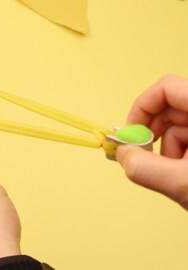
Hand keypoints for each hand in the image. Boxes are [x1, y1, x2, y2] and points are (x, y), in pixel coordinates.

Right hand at [116, 75, 187, 209]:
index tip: (130, 134)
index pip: (167, 88)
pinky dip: (179, 157)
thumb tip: (122, 155)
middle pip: (169, 108)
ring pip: (178, 127)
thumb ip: (147, 170)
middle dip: (153, 135)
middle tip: (143, 158)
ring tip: (175, 175)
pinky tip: (184, 175)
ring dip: (166, 150)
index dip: (142, 108)